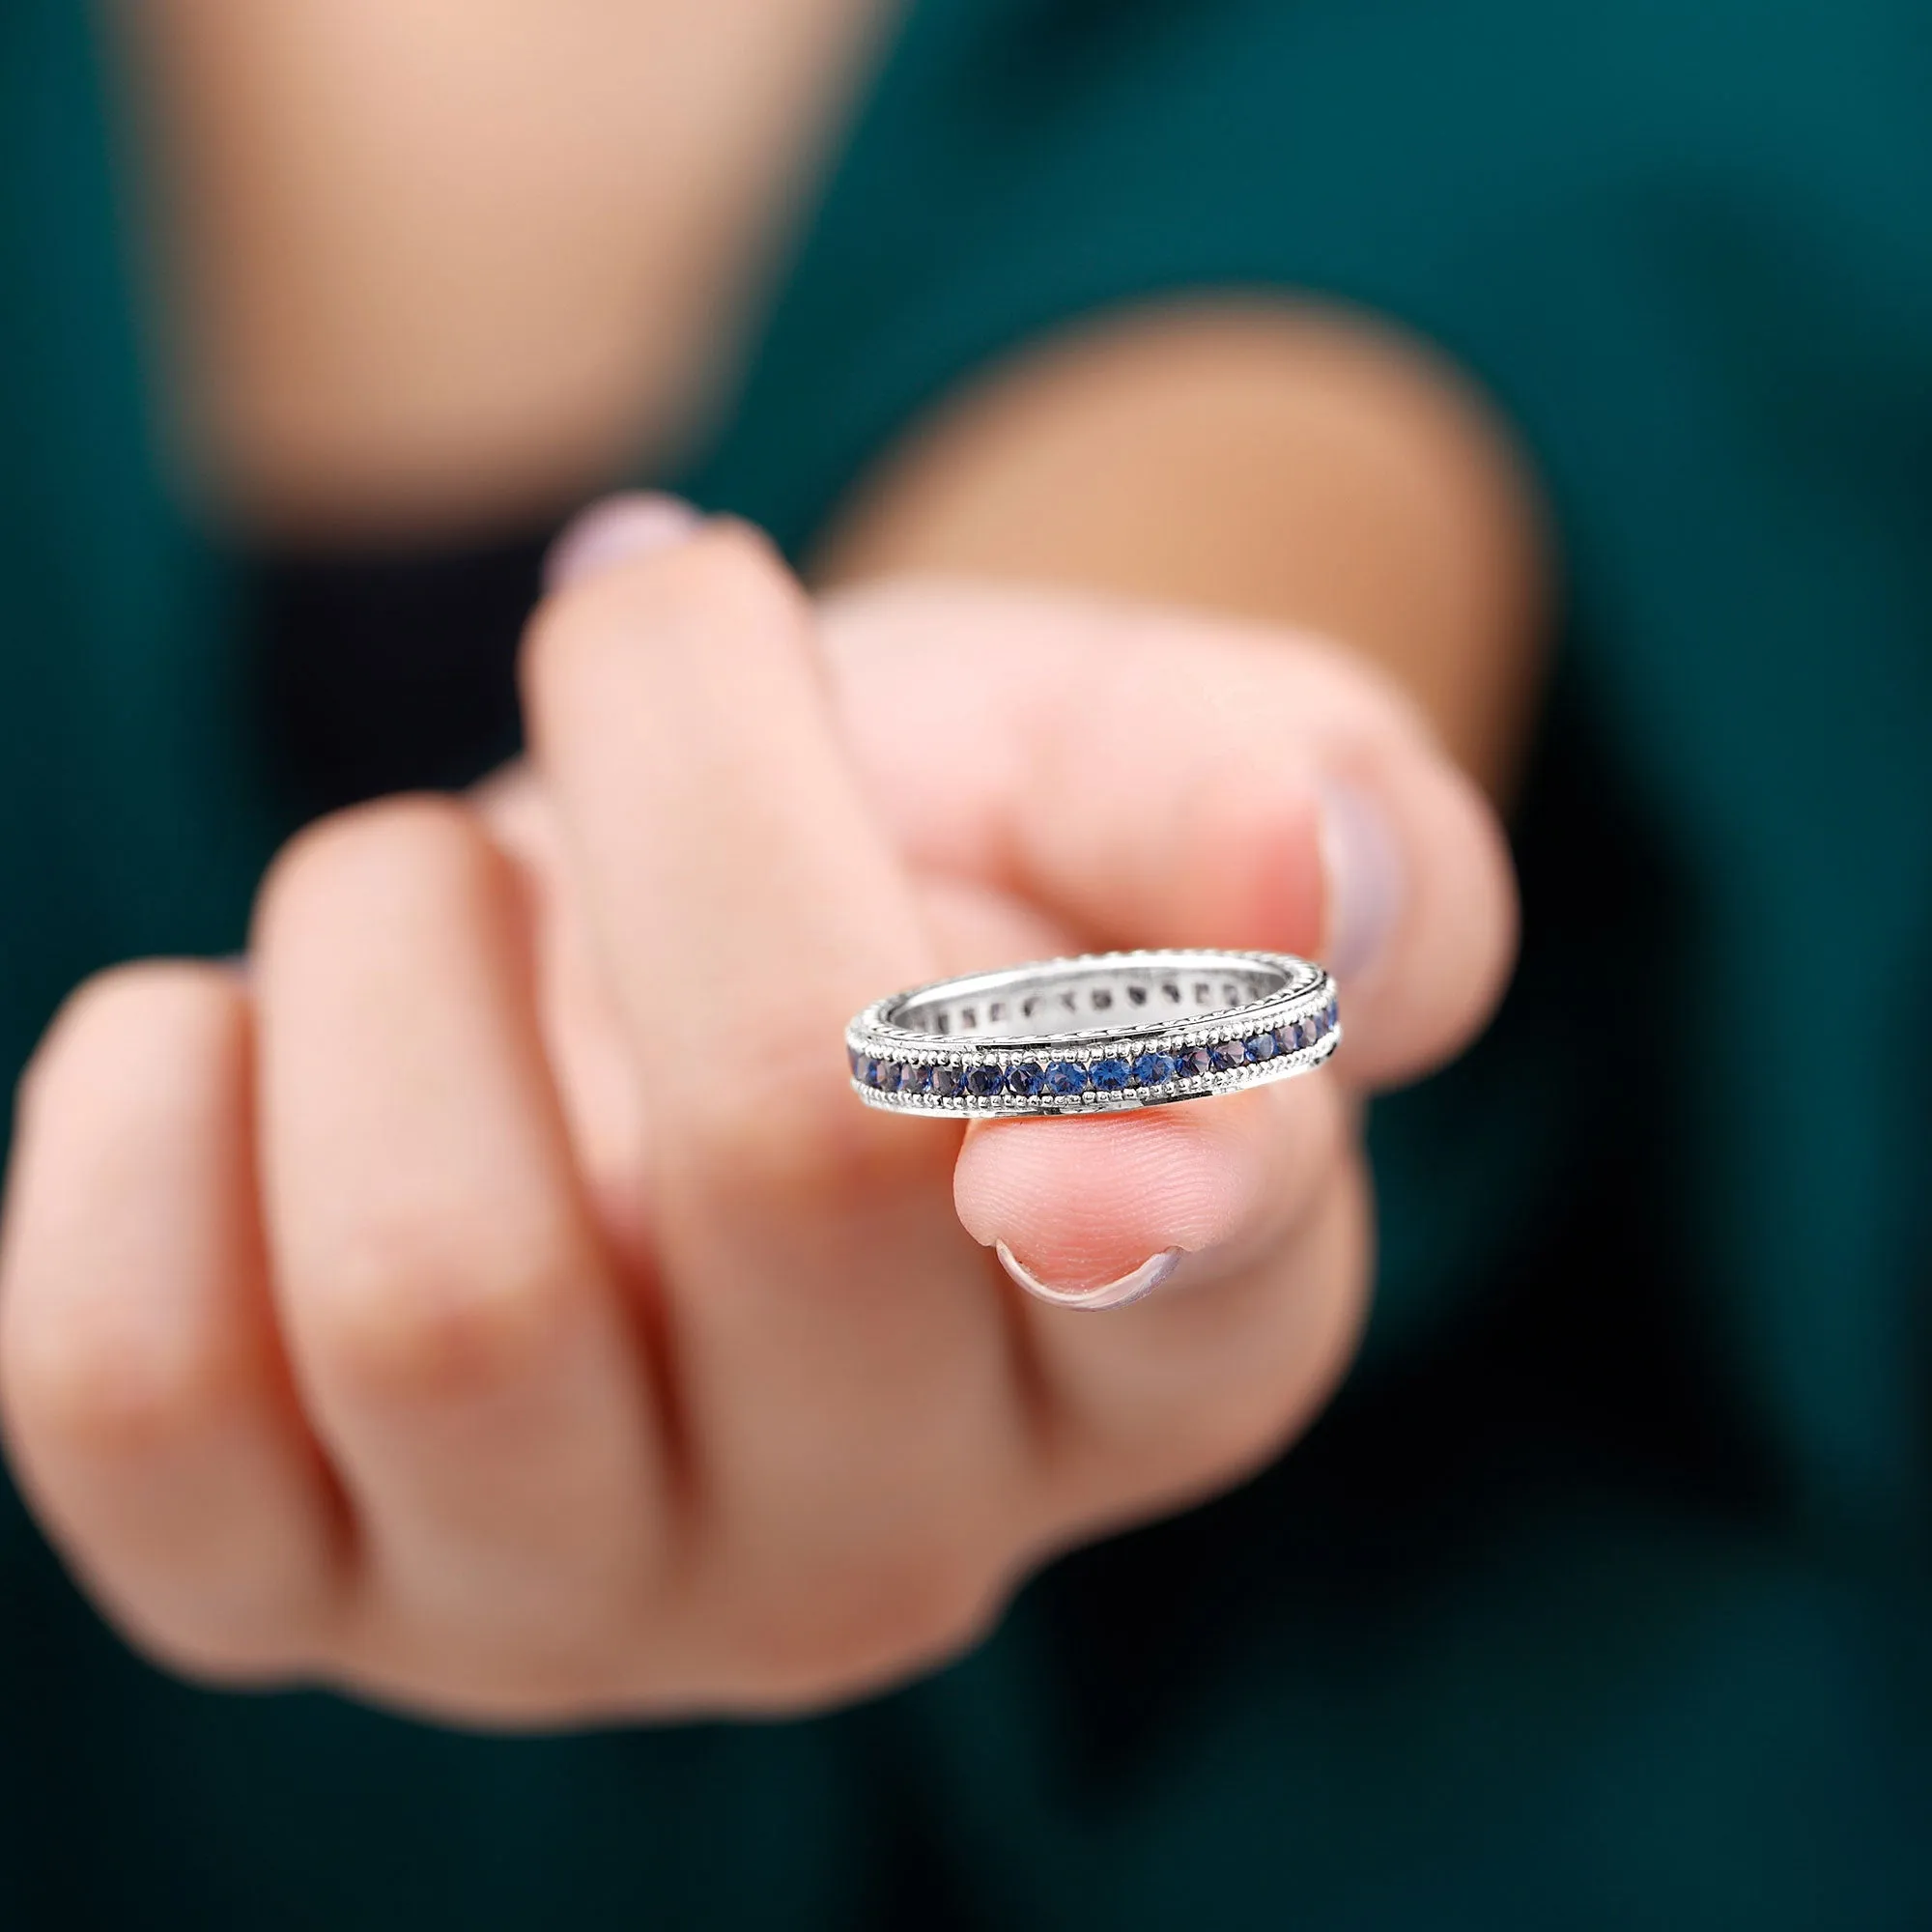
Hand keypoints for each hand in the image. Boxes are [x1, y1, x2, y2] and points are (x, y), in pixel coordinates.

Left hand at [0, 512, 1513, 1723]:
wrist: (683, 935)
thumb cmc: (958, 850)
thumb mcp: (1162, 778)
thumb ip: (1317, 826)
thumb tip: (1303, 876)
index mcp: (1160, 1351)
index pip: (1194, 1292)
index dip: (1164, 1146)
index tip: (1046, 997)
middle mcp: (890, 1536)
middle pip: (798, 1166)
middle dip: (692, 778)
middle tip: (659, 621)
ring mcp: (575, 1597)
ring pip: (440, 1299)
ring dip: (401, 933)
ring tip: (451, 876)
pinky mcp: (292, 1587)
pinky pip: (130, 1389)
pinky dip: (157, 1108)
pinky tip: (256, 1036)